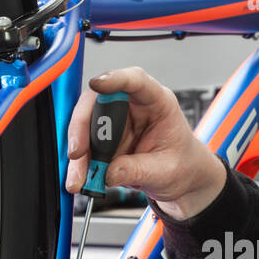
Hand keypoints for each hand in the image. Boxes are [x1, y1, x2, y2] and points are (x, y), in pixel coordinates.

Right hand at [65, 66, 227, 220]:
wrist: (180, 179)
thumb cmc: (181, 165)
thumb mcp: (165, 171)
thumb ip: (138, 170)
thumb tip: (109, 173)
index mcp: (157, 102)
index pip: (136, 81)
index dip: (116, 79)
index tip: (98, 83)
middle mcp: (132, 106)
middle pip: (98, 102)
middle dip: (82, 127)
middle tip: (77, 153)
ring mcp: (115, 122)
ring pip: (85, 127)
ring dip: (78, 153)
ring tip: (79, 179)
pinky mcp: (104, 140)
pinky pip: (84, 147)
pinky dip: (79, 164)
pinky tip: (80, 179)